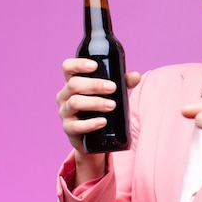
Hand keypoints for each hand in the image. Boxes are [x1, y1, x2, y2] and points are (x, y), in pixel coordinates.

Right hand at [56, 58, 139, 183]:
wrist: (95, 137)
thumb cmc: (100, 108)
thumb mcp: (112, 93)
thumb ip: (123, 83)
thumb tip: (137, 76)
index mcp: (73, 82)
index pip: (68, 67)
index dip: (78, 64)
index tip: (95, 66)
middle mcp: (65, 95)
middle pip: (74, 84)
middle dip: (95, 85)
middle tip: (113, 88)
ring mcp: (65, 112)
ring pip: (74, 102)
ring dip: (95, 102)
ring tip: (112, 105)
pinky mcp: (69, 129)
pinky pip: (76, 126)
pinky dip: (91, 123)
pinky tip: (103, 122)